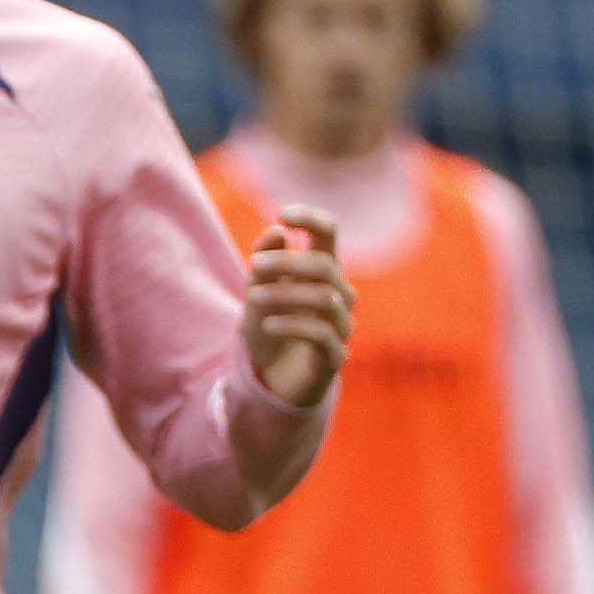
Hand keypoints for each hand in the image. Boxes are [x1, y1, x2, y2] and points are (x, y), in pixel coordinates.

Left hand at [245, 204, 352, 411]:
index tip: (283, 213)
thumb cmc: (270, 329)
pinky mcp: (335, 355)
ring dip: (285, 294)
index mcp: (323, 271)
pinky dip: (293, 325)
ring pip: (324, 299)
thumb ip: (265, 263)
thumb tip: (276, 229)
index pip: (329, 233)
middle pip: (325, 266)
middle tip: (253, 265)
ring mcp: (340, 324)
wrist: (275, 381)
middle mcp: (339, 293)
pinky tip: (268, 324)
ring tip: (252, 297)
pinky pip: (322, 334)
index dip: (312, 219)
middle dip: (288, 262)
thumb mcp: (257, 293)